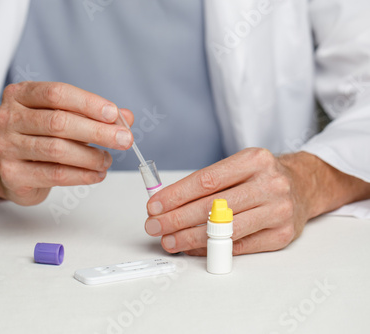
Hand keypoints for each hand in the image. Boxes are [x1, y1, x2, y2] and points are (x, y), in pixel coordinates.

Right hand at [0, 81, 133, 204]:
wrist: (12, 172)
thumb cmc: (40, 138)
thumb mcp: (64, 118)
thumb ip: (92, 115)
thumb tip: (126, 117)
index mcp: (19, 94)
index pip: (57, 93)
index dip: (88, 103)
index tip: (114, 114)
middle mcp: (7, 117)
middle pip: (58, 121)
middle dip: (97, 131)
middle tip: (124, 140)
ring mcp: (5, 146)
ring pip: (57, 149)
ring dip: (91, 156)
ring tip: (107, 160)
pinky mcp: (12, 174)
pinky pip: (55, 174)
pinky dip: (82, 175)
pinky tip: (97, 174)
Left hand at [144, 148, 369, 254]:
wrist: (304, 185)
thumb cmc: (262, 176)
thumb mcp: (237, 166)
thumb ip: (206, 184)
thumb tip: (167, 204)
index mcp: (254, 160)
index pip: (205, 181)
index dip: (175, 196)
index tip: (154, 206)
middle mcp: (269, 184)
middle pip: (212, 207)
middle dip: (176, 219)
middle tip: (154, 226)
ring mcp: (278, 210)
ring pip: (224, 230)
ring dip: (189, 238)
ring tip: (169, 241)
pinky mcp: (282, 234)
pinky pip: (238, 246)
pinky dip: (211, 249)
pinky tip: (193, 247)